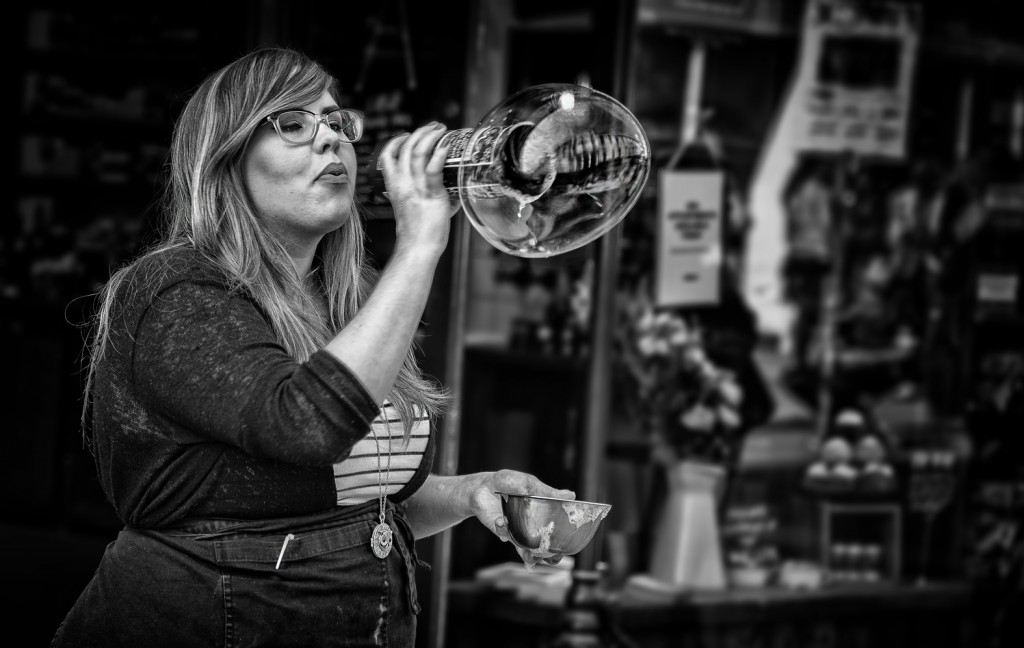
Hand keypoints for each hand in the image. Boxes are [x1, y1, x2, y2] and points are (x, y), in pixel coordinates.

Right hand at [379, 122, 459, 254]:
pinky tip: (446, 147)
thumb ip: (423, 195)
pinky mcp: (431, 194)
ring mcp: (416, 187)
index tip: (407, 135)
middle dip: (420, 132)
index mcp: (394, 186)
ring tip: (441, 130)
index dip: (396, 141)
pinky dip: (440, 154)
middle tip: (434, 127)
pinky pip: (433, 169)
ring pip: (418, 152)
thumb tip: (449, 192)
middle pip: (406, 148)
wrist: (418, 247)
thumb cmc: (416, 232)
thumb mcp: (410, 208)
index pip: (388, 155)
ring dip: (431, 137)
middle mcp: (402, 183)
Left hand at [470, 469, 575, 568]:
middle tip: (547, 556)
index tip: (564, 550)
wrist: (483, 484)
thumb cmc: (507, 482)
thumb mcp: (529, 484)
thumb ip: (547, 492)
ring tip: (529, 555)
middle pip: (539, 545)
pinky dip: (504, 529)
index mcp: (539, 513)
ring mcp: (514, 528)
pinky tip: (502, 521)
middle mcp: (528, 524)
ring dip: (526, 552)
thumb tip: (571, 494)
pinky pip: (504, 534)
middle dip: (543, 554)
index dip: (559, 542)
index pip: (552, 530)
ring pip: (523, 547)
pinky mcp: (500, 529)